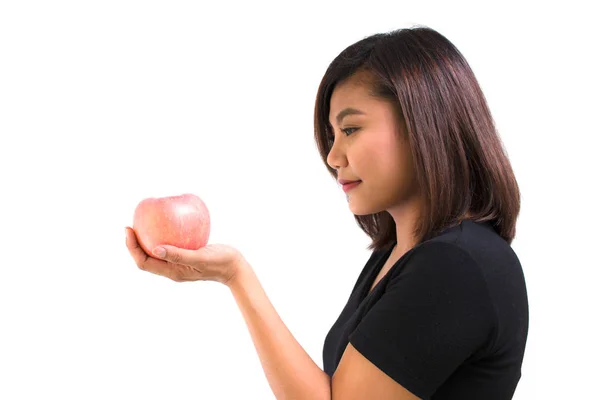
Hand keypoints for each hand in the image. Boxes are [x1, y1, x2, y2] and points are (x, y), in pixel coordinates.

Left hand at [125, 227, 244, 284]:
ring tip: (143, 222)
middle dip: (134, 243)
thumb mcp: (200, 258)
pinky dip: (163, 234)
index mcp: (172, 272)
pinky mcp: (186, 256)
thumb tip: (155, 248)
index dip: (132, 248)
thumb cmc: (220, 262)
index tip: (128, 229)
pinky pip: (170, 245)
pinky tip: (166, 221)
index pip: (144, 262)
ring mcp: (178, 263)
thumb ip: (179, 255)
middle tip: (130, 225)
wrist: (235, 267)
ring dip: (146, 239)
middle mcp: (172, 268)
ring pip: (156, 252)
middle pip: (146, 258)